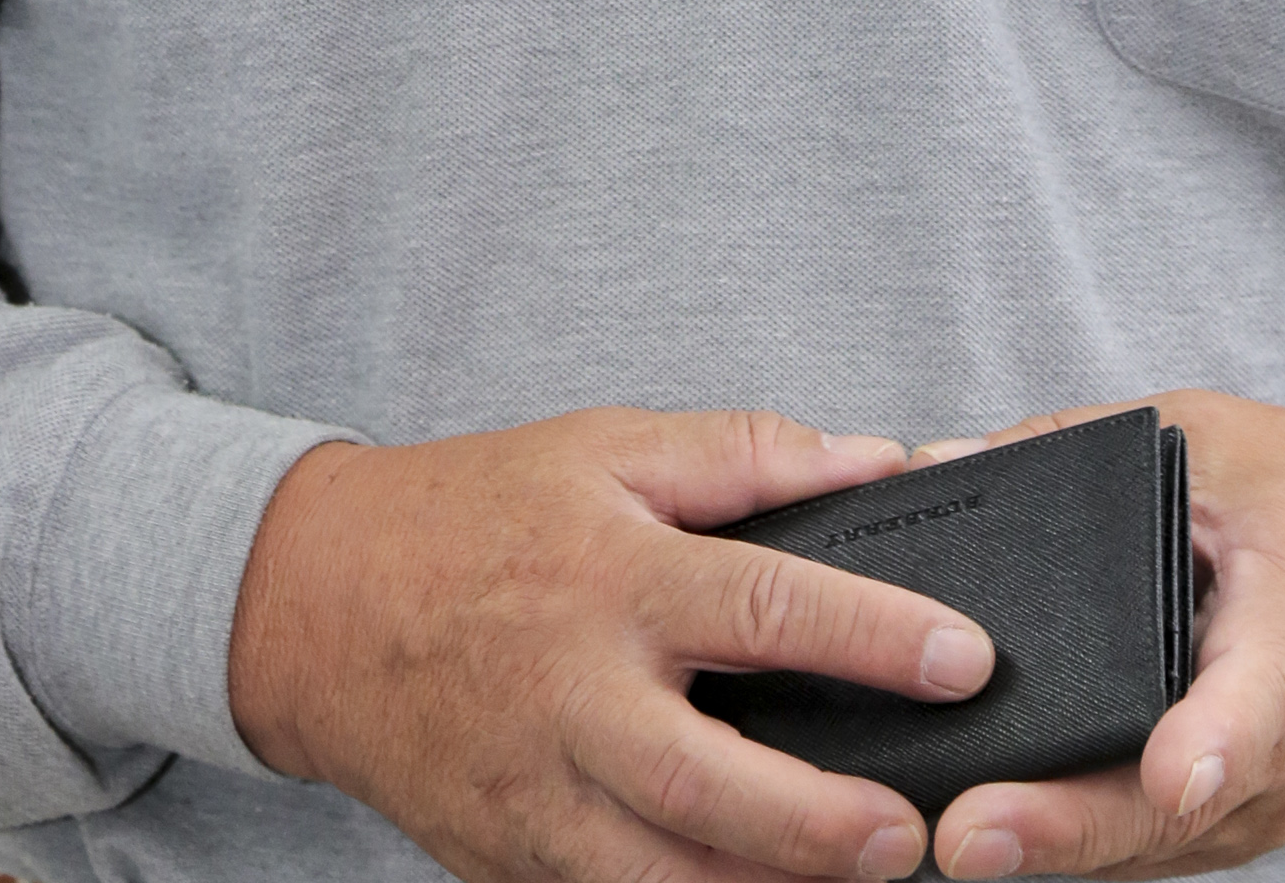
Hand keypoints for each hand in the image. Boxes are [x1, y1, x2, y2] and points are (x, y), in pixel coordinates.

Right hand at [228, 406, 995, 882]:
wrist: (320, 604)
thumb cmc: (482, 512)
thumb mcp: (608, 446)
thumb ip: (747, 453)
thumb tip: (881, 460)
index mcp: (609, 574)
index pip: (760, 604)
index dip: (871, 633)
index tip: (965, 658)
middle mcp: (572, 692)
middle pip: (707, 779)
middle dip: (817, 820)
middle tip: (909, 832)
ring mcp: (534, 792)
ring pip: (659, 873)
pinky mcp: (508, 859)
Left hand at [909, 394, 1284, 875]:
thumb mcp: (1209, 434)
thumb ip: (1077, 444)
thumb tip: (942, 459)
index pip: (1261, 695)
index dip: (1214, 743)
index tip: (1170, 777)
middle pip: (1178, 804)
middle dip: (1069, 829)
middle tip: (969, 837)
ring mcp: (1269, 795)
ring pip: (1155, 843)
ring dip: (1056, 850)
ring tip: (950, 839)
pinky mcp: (1239, 821)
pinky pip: (1153, 844)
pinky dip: (1079, 842)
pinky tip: (994, 832)